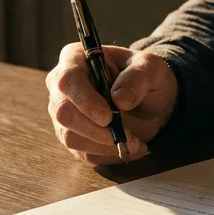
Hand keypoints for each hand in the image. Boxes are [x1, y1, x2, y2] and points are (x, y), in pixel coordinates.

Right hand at [45, 43, 178, 164]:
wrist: (148, 99)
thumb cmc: (144, 77)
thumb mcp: (151, 68)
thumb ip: (138, 78)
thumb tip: (120, 100)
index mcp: (75, 59)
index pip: (68, 81)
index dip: (85, 101)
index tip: (108, 117)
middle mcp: (62, 87)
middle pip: (63, 113)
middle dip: (96, 130)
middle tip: (128, 135)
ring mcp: (64, 113)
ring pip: (70, 137)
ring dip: (104, 145)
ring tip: (134, 142)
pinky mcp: (72, 135)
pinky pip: (82, 152)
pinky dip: (107, 154)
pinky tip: (129, 147)